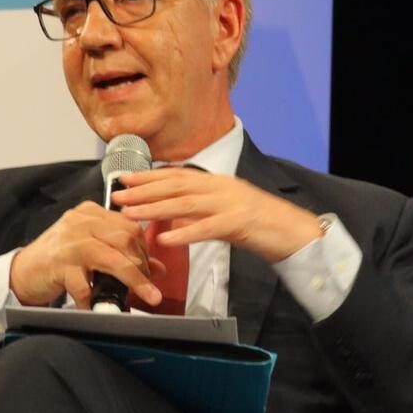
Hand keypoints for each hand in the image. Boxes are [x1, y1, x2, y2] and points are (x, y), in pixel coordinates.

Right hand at [9, 200, 164, 307]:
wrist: (22, 272)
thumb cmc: (60, 260)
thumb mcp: (93, 251)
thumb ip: (123, 254)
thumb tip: (158, 268)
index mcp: (91, 213)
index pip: (130, 226)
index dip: (145, 250)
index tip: (150, 270)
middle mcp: (80, 222)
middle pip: (126, 240)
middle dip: (141, 266)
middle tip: (146, 286)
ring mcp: (69, 242)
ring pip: (113, 259)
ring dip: (132, 282)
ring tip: (142, 298)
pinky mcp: (58, 264)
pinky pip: (85, 285)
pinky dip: (96, 300)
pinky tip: (98, 306)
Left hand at [112, 167, 323, 262]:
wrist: (295, 232)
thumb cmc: (262, 224)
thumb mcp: (228, 210)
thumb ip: (203, 209)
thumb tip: (174, 215)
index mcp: (218, 182)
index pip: (178, 174)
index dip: (150, 176)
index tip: (125, 179)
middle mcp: (222, 187)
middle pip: (176, 184)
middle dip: (144, 189)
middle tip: (117, 194)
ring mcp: (231, 203)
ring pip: (185, 203)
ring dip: (154, 208)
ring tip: (130, 214)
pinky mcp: (239, 223)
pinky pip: (206, 228)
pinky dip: (183, 232)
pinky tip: (164, 237)